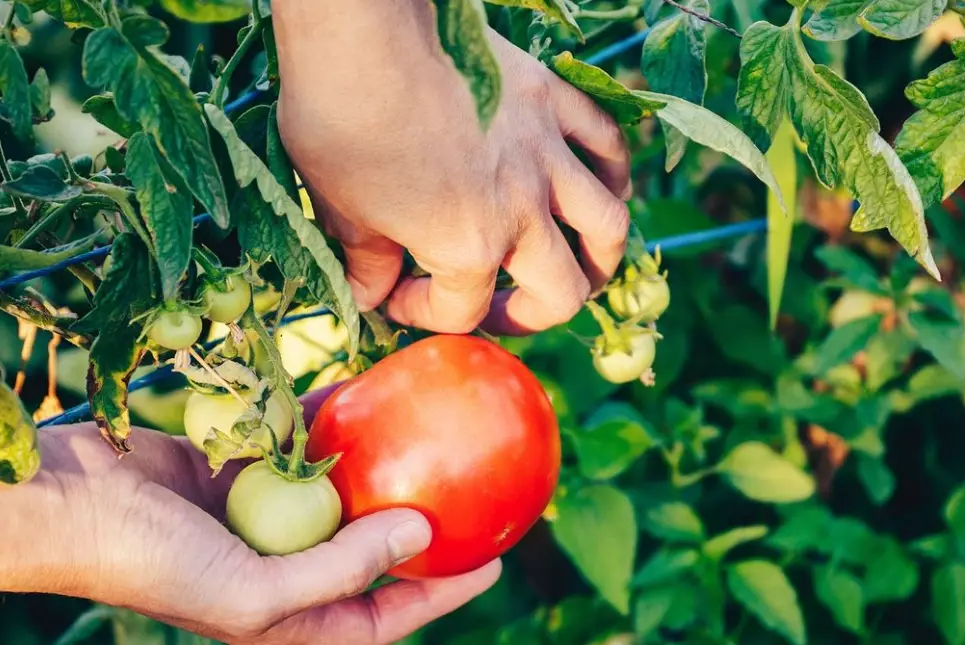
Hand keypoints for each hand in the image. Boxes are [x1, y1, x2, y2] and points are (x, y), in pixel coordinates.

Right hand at [0, 386, 500, 644]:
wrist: (70, 501)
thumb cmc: (151, 561)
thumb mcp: (250, 594)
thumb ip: (339, 570)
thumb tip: (420, 533)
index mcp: (288, 617)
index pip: (384, 614)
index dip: (442, 593)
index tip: (494, 559)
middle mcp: (286, 566)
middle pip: (374, 551)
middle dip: (424, 527)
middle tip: (476, 495)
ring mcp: (268, 513)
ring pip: (345, 492)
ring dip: (385, 466)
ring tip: (438, 438)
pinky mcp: (247, 466)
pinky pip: (307, 445)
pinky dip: (337, 424)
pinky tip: (372, 396)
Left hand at [273, 0, 631, 335]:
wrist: (364, 28)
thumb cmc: (341, 118)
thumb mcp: (338, 207)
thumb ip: (365, 261)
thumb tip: (371, 292)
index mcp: (466, 245)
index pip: (459, 309)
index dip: (421, 313)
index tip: (393, 296)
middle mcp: (520, 210)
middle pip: (560, 292)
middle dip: (529, 316)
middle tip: (499, 307)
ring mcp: (544, 153)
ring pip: (607, 226)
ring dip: (599, 260)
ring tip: (579, 268)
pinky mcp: (552, 99)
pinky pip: (606, 144)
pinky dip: (612, 173)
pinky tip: (600, 186)